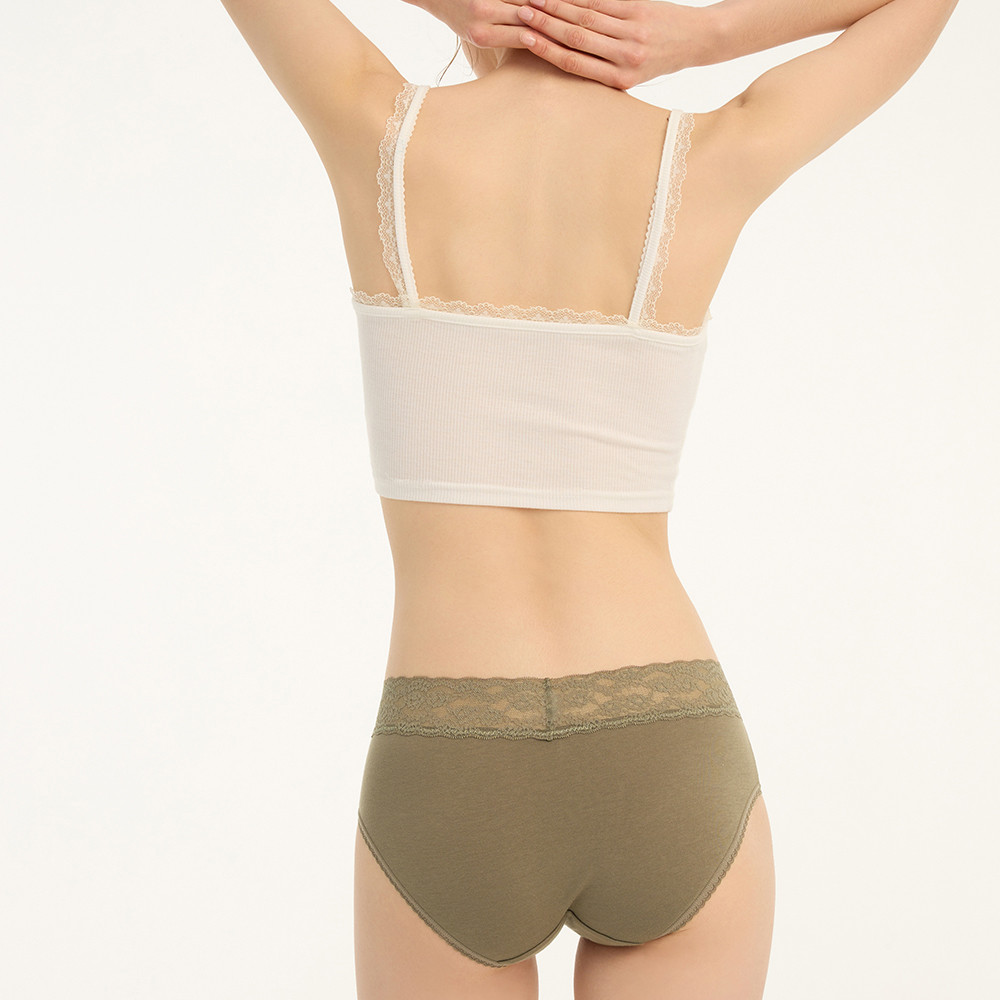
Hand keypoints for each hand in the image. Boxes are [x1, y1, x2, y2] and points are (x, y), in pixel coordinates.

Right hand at [515, 0, 718, 88]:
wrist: (696, 40)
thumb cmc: (659, 61)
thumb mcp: (632, 75)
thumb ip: (602, 67)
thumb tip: (565, 54)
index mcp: (619, 80)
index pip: (575, 62)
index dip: (547, 49)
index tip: (526, 38)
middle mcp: (625, 58)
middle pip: (576, 37)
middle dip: (546, 24)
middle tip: (522, 13)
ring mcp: (632, 32)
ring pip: (587, 17)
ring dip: (558, 6)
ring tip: (535, 0)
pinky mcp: (639, 9)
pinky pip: (603, 2)